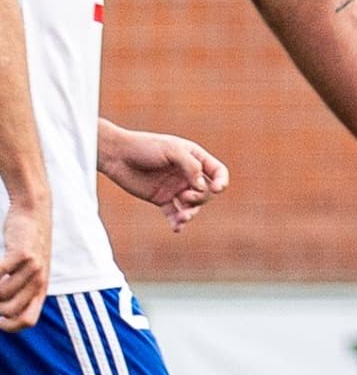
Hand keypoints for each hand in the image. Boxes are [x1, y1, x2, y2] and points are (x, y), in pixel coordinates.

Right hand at [0, 203, 43, 333]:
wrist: (34, 213)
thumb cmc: (26, 244)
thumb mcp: (29, 268)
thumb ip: (20, 287)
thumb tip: (2, 309)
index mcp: (40, 289)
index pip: (27, 321)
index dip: (8, 326)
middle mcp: (39, 281)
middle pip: (10, 310)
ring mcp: (33, 267)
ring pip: (1, 293)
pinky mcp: (22, 253)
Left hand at [102, 131, 229, 231]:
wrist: (116, 155)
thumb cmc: (144, 146)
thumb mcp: (172, 150)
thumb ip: (191, 166)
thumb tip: (203, 187)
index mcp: (195, 159)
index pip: (217, 172)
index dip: (221, 181)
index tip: (216, 189)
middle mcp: (187, 175)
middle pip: (206, 192)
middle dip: (200, 198)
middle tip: (186, 196)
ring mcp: (175, 188)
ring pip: (192, 206)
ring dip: (191, 213)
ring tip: (183, 218)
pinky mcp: (161, 199)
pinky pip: (173, 214)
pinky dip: (177, 222)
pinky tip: (176, 228)